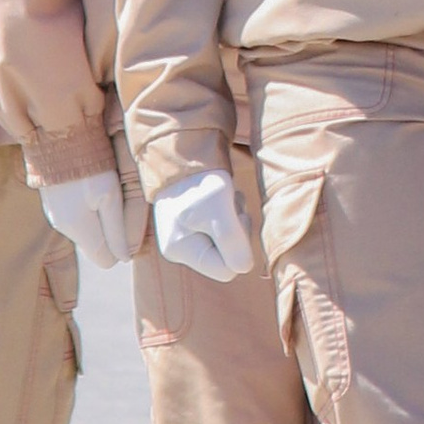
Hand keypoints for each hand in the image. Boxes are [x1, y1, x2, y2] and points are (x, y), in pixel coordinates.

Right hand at [41, 167, 136, 270]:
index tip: (129, 222)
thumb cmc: (88, 163)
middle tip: (122, 202)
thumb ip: (116, 230)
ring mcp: (55, 213)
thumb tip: (124, 258)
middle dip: (111, 232)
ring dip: (100, 216)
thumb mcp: (109, 196)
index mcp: (79, 229)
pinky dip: (88, 205)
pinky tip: (92, 183)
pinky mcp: (53, 200)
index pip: (106, 260)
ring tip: (108, 188)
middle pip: (96, 244)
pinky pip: (77, 213)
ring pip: (87, 228)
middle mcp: (64, 227)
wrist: (56, 134)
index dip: (121, 246)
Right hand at [152, 164, 253, 281]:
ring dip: (235, 218)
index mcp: (180, 250)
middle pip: (228, 256)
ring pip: (228, 240)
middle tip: (231, 205)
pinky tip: (223, 197)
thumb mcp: (218, 207)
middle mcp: (181, 248)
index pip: (226, 271)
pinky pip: (224, 228)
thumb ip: (231, 240)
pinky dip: (230, 213)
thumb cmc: (200, 181)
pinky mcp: (196, 225)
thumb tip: (244, 268)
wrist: (187, 152)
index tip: (235, 220)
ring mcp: (188, 236)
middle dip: (236, 230)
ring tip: (225, 198)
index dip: (238, 248)